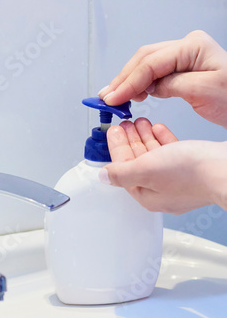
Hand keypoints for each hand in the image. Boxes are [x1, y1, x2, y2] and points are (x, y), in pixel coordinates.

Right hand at [98, 30, 226, 127]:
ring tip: (115, 98)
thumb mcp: (203, 91)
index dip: (129, 81)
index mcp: (192, 47)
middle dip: (124, 79)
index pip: (151, 62)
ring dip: (129, 82)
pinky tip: (132, 95)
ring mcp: (184, 57)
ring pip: (147, 65)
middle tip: (106, 97)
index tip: (112, 98)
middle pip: (144, 59)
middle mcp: (186, 47)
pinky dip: (141, 85)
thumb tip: (146, 87)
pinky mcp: (182, 69)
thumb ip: (171, 84)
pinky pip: (155, 73)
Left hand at [99, 118, 226, 213]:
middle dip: (130, 141)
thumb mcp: (145, 170)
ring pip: (155, 156)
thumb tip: (103, 176)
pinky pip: (171, 153)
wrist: (225, 169)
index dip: (116, 148)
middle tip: (124, 123)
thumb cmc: (190, 173)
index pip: (123, 169)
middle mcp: (162, 190)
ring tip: (139, 122)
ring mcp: (178, 180)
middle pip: (138, 162)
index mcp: (147, 195)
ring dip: (145, 137)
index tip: (112, 131)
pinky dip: (162, 140)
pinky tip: (158, 128)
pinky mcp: (192, 169)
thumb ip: (121, 173)